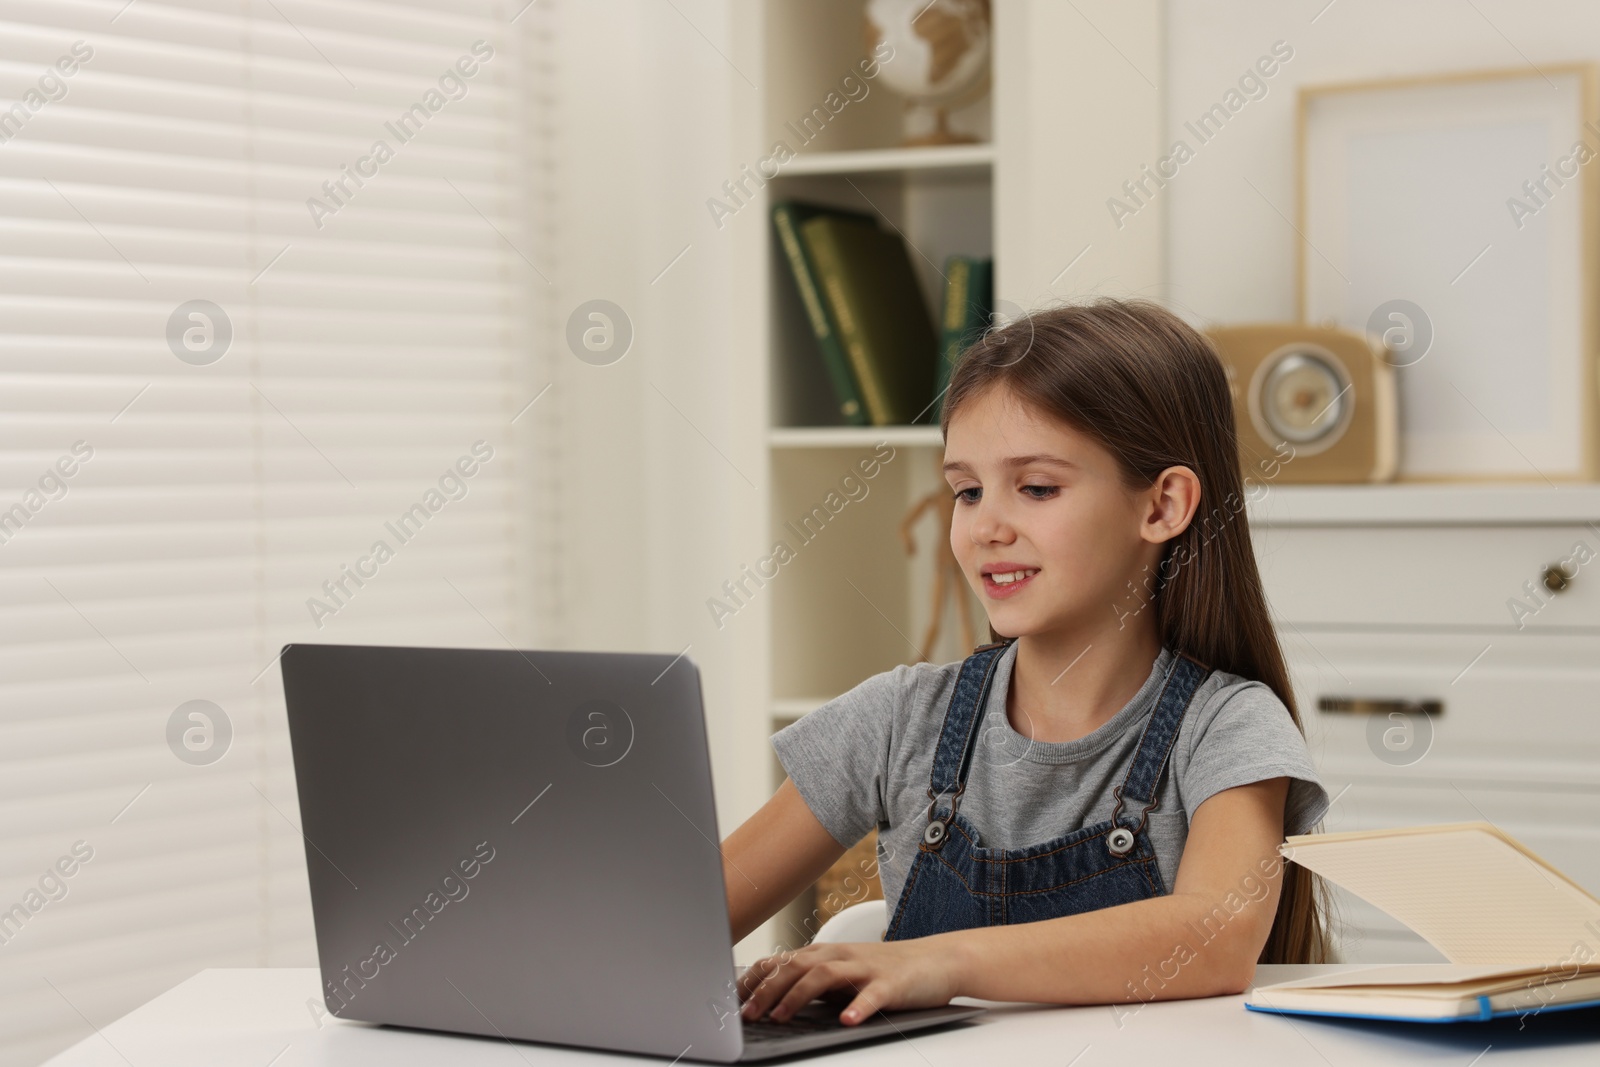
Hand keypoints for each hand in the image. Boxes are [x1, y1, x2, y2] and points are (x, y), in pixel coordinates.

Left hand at [737, 937, 962, 1025]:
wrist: (937, 961)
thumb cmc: (885, 971)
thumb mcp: (842, 975)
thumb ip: (811, 984)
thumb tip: (769, 1002)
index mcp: (825, 954)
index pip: (780, 962)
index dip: (753, 981)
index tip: (729, 1002)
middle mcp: (840, 956)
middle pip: (795, 967)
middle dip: (766, 991)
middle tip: (746, 1016)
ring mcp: (866, 968)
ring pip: (824, 976)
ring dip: (798, 997)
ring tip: (780, 1018)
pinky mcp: (892, 984)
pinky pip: (872, 995)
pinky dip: (858, 1007)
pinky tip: (846, 1021)